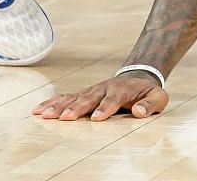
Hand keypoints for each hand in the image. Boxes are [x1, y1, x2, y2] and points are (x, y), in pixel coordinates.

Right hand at [33, 73, 167, 121]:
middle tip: (65, 117)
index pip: (112, 99)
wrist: (138, 77)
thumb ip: (150, 104)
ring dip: (58, 106)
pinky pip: (66, 97)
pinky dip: (52, 102)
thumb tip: (139, 111)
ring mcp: (92, 91)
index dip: (105, 108)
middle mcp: (103, 88)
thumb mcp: (158, 97)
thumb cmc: (147, 92)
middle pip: (88, 98)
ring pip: (73, 98)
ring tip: (43, 114)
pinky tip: (38, 109)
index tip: (96, 118)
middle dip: (77, 108)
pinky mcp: (83, 94)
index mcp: (121, 90)